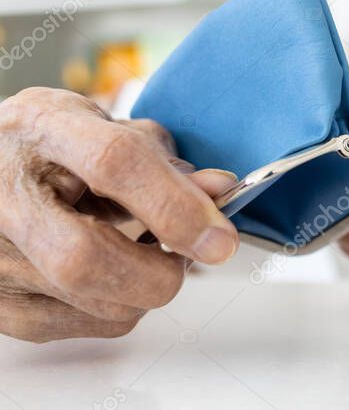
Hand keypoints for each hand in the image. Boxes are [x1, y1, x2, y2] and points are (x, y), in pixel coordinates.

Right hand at [0, 87, 239, 341]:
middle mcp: (5, 193)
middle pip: (83, 257)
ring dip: (144, 289)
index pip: (114, 164)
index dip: (176, 206)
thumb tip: (220, 193)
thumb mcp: (110, 131)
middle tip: (187, 258)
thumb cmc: (55, 147)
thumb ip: (167, 163)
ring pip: (91, 302)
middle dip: (158, 272)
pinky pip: (78, 327)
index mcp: (44, 127)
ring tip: (144, 254)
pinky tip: (115, 275)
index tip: (219, 238)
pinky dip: (118, 307)